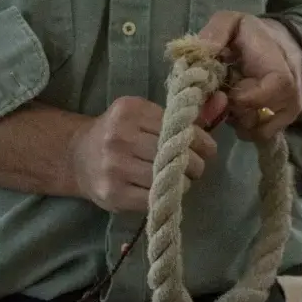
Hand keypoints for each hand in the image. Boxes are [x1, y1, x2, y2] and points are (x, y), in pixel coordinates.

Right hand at [69, 95, 220, 212]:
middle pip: (173, 152)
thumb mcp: (145, 117)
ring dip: (182, 182)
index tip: (207, 149)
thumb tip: (224, 102)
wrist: (77, 158)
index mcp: (130, 110)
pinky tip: (163, 192)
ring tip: (180, 180)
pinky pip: (152, 199)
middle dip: (194, 163)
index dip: (199, 140)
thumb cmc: (120, 135)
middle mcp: (120, 136)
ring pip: (166, 177)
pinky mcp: (113, 193)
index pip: (177, 126)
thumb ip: (183, 114)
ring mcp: (115, 166)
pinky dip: (165, 197)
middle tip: (195, 168)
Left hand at [197, 12, 301, 143]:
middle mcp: (291, 98)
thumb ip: (216, 32)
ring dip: (234, 117)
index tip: (224, 85)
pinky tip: (238, 106)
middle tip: (222, 89)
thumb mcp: (233, 22)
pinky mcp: (281, 125)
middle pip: (253, 119)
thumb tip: (201, 52)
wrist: (281, 46)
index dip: (239, 97)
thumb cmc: (253, 35)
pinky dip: (242, 125)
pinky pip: (257, 136)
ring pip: (253, 132)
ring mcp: (287, 115)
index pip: (267, 94)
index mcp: (280, 70)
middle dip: (229, 108)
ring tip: (231, 95)